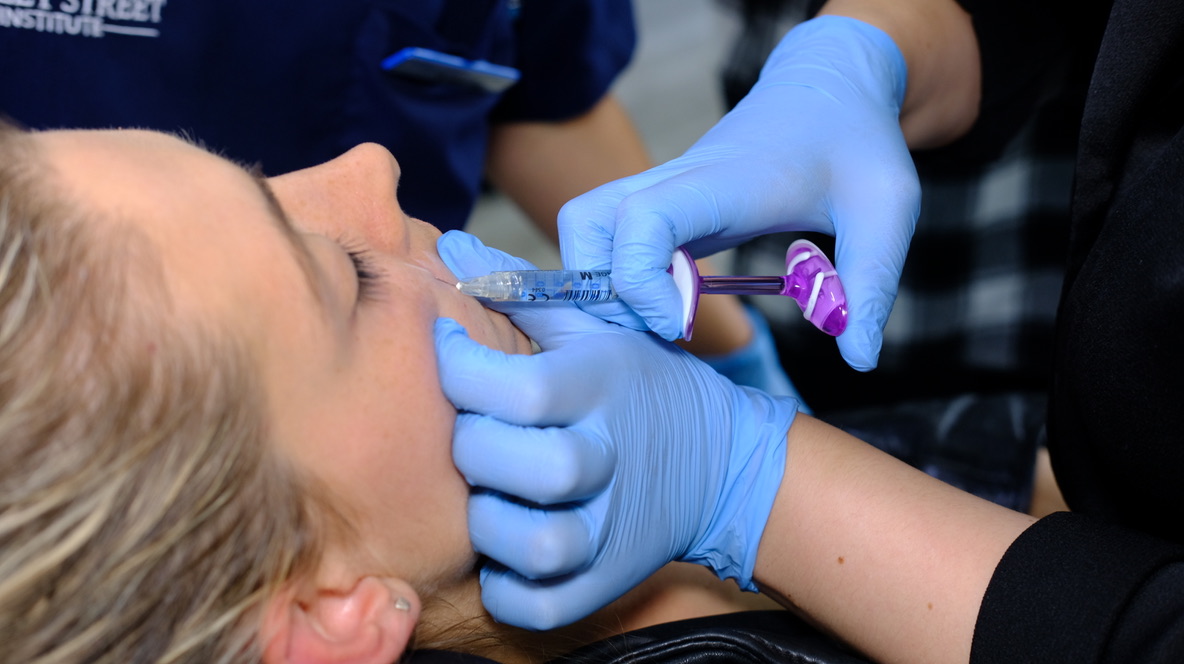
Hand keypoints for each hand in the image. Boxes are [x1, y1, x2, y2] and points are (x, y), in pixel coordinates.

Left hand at [435, 230, 797, 628]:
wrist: (719, 461)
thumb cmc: (638, 384)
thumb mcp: (593, 326)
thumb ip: (519, 288)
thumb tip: (449, 246)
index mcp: (602, 386)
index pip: (516, 388)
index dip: (459, 367)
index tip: (448, 351)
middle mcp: (610, 457)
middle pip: (518, 465)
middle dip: (472, 446)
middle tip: (473, 432)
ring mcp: (613, 527)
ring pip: (530, 543)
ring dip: (489, 522)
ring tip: (490, 496)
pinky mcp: (608, 580)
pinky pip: (538, 604)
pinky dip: (508, 586)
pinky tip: (505, 548)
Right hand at [558, 16, 919, 370]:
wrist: (833, 88)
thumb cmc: (858, 142)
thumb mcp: (886, 211)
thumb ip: (870, 283)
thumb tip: (860, 359)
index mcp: (723, 182)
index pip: (640, 220)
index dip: (641, 281)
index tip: (681, 322)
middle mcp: (676, 182)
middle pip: (583, 223)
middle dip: (598, 288)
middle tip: (657, 330)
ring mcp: (664, 191)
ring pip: (585, 227)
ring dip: (600, 282)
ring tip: (659, 322)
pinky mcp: (666, 203)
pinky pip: (610, 237)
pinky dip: (618, 276)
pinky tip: (669, 306)